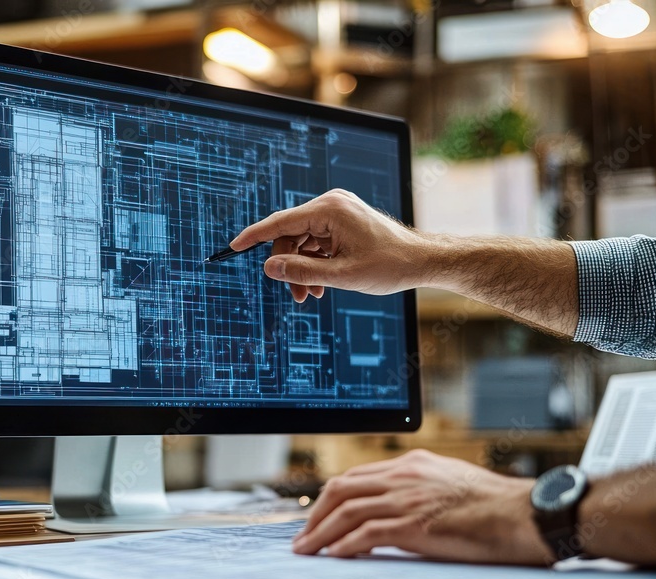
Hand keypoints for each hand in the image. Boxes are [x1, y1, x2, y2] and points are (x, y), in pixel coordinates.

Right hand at [230, 189, 428, 302]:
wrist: (422, 261)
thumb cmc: (390, 265)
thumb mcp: (342, 276)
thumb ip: (302, 271)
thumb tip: (270, 267)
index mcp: (329, 210)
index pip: (280, 222)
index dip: (254, 236)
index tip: (233, 246)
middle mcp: (331, 204)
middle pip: (291, 235)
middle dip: (289, 266)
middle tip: (298, 296)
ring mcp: (337, 212)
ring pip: (302, 242)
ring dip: (303, 268)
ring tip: (312, 294)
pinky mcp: (342, 221)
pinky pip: (316, 242)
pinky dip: (315, 262)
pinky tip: (322, 284)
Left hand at [293, 449, 552, 565]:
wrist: (526, 513)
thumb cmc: (496, 505)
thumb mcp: (449, 483)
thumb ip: (420, 490)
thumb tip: (397, 509)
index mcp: (412, 464)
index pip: (356, 476)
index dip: (332, 497)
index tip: (319, 515)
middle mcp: (404, 476)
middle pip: (341, 488)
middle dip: (316, 513)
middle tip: (304, 535)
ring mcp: (408, 498)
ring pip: (347, 510)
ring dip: (321, 532)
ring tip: (307, 549)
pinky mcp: (415, 523)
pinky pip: (367, 532)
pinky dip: (345, 544)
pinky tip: (334, 555)